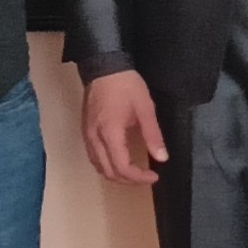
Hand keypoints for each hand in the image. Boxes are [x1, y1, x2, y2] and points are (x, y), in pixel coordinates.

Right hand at [83, 68, 169, 185]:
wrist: (104, 67)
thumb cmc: (126, 86)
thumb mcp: (145, 109)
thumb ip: (153, 135)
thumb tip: (162, 158)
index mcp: (110, 134)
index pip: (122, 168)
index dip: (139, 178)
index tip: (154, 176)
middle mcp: (94, 139)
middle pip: (108, 172)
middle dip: (128, 180)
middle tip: (145, 177)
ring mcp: (87, 135)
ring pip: (98, 166)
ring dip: (116, 174)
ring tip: (134, 172)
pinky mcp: (85, 131)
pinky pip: (94, 156)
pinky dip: (107, 165)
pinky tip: (119, 160)